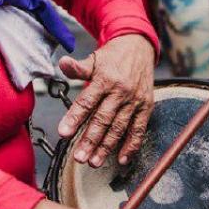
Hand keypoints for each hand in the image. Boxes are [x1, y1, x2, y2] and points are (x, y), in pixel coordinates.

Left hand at [56, 34, 154, 166]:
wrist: (139, 46)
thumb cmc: (112, 56)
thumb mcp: (94, 59)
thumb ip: (78, 67)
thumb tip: (63, 63)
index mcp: (105, 79)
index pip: (87, 101)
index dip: (74, 118)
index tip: (63, 133)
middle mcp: (120, 92)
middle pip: (103, 119)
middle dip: (90, 139)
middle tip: (79, 157)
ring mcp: (134, 101)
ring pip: (119, 127)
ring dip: (106, 147)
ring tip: (94, 162)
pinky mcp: (146, 107)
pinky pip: (139, 129)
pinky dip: (132, 145)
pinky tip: (122, 159)